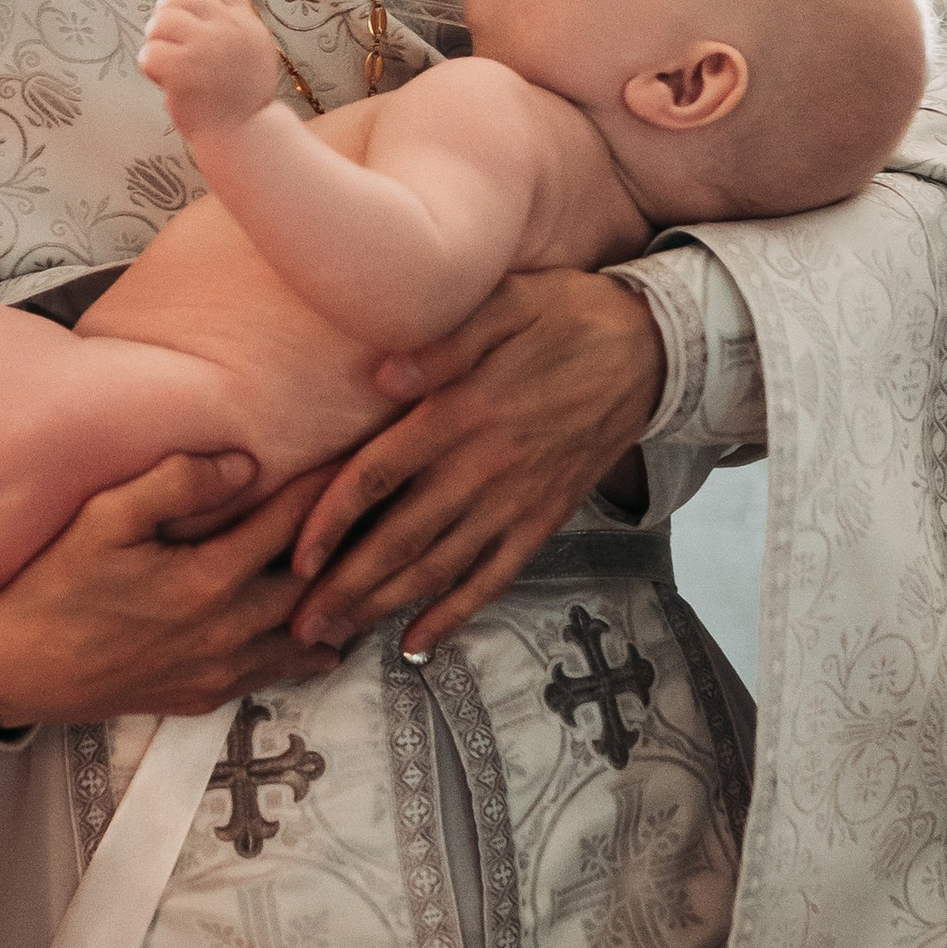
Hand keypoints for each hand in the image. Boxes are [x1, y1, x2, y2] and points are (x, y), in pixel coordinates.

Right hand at [0, 451, 341, 727]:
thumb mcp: (105, 520)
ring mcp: (223, 669)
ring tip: (373, 573)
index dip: (332, 486)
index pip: (294, 523)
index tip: (365, 458)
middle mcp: (230, 630)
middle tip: (389, 517)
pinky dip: (310, 649)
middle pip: (319, 584)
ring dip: (341, 605)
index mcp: (210, 579)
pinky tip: (320, 629)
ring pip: (311, 638)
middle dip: (355, 547)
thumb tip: (244, 462)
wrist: (16, 670)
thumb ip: (176, 484)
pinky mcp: (208, 695)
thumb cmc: (56, 586)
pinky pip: (279, 674)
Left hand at [139, 0, 283, 137]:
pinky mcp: (185, 70)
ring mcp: (208, 48)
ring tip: (166, 64)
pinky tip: (162, 81)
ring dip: (155, 42)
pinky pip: (150, 53)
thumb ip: (229, 25)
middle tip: (164, 41)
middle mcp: (230, 29)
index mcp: (247, 23)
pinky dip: (149, 66)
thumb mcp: (250, 51)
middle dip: (166, 18)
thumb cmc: (238, 97)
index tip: (181, 11)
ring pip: (162, 22)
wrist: (242, 136)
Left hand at [284, 269, 665, 655]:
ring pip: (439, 568)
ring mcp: (516, 501)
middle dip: (344, 588)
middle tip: (297, 627)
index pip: (379, 477)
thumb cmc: (563, 317)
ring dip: (384, 607)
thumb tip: (381, 377)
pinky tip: (418, 643)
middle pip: (399, 540)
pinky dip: (455, 614)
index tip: (295, 560)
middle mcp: (483, 469)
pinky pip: (494, 578)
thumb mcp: (506, 304)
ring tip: (336, 639)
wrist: (650, 352)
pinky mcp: (543, 520)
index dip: (332, 522)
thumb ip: (443, 342)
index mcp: (461, 414)